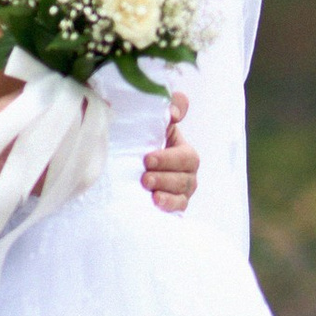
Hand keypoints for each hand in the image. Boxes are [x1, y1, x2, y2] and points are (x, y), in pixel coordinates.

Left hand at [142, 92, 198, 216]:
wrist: (128, 166)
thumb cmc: (141, 142)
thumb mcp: (151, 122)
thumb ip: (166, 107)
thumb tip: (173, 113)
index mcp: (182, 150)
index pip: (185, 153)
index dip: (169, 157)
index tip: (147, 159)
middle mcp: (187, 170)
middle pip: (185, 174)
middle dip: (165, 176)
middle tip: (144, 177)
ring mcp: (183, 189)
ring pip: (183, 192)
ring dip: (166, 191)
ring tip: (149, 191)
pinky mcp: (176, 204)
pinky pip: (180, 207)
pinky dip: (170, 205)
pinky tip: (156, 203)